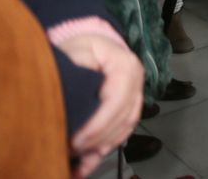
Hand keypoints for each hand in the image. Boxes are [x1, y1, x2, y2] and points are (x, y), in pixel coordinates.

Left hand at [58, 32, 142, 177]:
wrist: (90, 44)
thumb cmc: (79, 48)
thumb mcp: (74, 52)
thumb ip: (76, 69)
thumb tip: (73, 93)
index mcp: (125, 65)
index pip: (117, 100)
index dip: (98, 124)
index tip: (75, 141)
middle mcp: (136, 80)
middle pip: (124, 117)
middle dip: (98, 139)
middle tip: (71, 152)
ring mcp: (135, 93)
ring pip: (125, 127)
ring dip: (103, 146)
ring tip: (78, 160)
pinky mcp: (129, 105)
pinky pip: (123, 131)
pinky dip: (106, 148)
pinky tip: (88, 163)